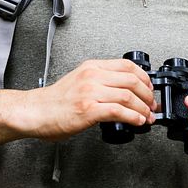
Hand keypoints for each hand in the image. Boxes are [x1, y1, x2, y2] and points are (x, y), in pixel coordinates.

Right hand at [19, 59, 154, 140]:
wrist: (35, 112)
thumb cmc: (55, 101)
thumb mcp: (80, 80)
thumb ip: (100, 81)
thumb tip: (123, 90)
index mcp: (92, 67)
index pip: (127, 65)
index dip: (144, 77)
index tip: (149, 88)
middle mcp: (92, 76)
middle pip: (132, 80)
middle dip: (148, 95)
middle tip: (152, 105)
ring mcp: (90, 92)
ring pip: (128, 96)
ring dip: (143, 108)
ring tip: (147, 116)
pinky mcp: (88, 109)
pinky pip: (118, 111)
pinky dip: (133, 117)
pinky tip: (137, 122)